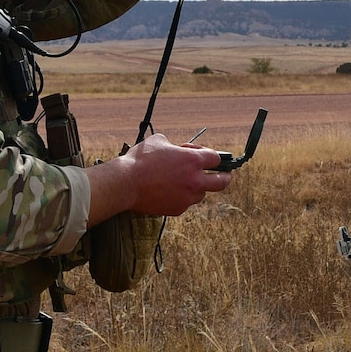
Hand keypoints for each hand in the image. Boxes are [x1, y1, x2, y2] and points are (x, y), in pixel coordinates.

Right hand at [84, 132, 229, 223]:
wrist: (125, 183)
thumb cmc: (140, 160)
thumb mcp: (159, 141)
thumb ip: (173, 146)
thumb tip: (176, 149)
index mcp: (193, 161)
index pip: (216, 159)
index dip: (211, 156)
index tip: (206, 156)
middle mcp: (195, 181)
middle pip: (222, 182)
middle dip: (225, 177)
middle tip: (224, 175)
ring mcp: (187, 197)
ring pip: (201, 194)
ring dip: (196, 187)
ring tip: (181, 181)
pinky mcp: (177, 209)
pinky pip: (184, 202)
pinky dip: (180, 197)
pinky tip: (167, 191)